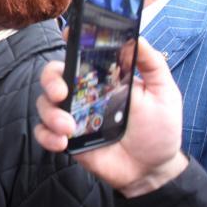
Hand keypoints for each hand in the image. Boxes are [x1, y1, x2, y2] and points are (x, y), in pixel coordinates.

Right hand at [34, 37, 187, 197]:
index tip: (67, 38)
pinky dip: (46, 135)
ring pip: (44, 103)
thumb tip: (136, 37)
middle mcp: (82, 93)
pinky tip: (62, 142)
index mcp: (102, 78)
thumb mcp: (163, 92)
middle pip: (52, 76)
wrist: (153, 169)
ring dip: (51, 113)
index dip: (69, 45)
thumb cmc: (159, 129)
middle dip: (50, 81)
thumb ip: (151, 64)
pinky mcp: (66, 138)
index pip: (78, 56)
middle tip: (60, 94)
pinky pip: (43, 132)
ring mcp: (72, 115)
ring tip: (69, 128)